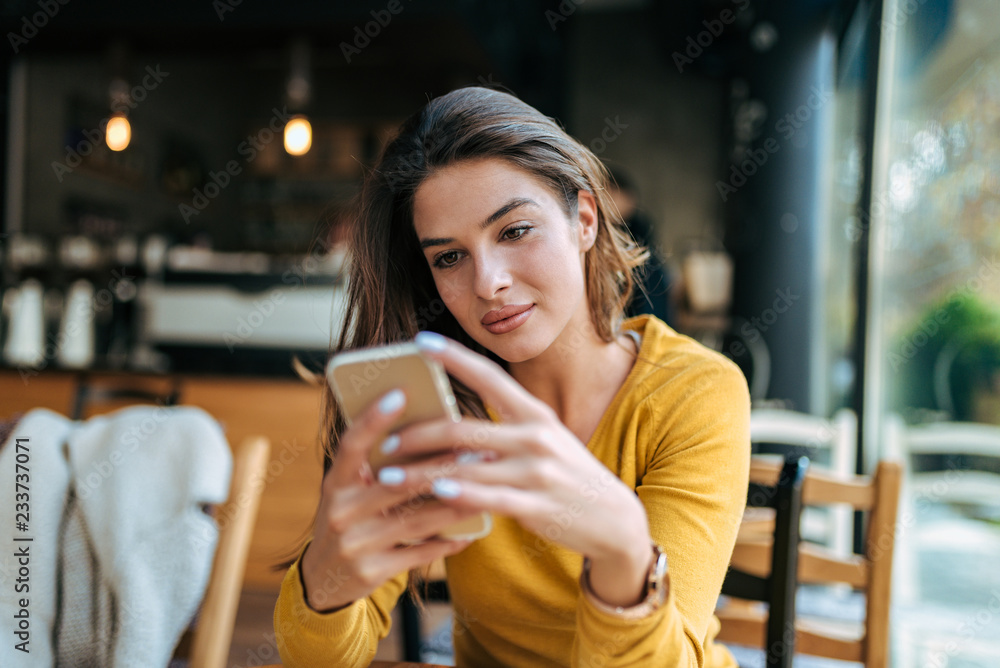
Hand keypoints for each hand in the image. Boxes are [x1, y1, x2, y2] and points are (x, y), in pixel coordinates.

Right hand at [299, 387, 483, 612]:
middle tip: (476, 449)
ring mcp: (355, 544)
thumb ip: (374, 466)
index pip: (351, 445)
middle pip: (397, 483)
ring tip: (486, 487)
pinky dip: (448, 541)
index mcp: (334, 483)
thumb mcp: (349, 491)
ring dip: (455, 503)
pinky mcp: (372, 572)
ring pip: (416, 519)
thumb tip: (425, 428)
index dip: (372, 419)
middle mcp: (341, 511)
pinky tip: (472, 532)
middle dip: (440, 466)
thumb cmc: (349, 520)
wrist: (324, 582)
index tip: (400, 393)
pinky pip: (420, 553)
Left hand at [375, 332, 651, 573]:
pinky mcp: (536, 506)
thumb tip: (451, 429)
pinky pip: (488, 499)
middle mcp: (536, 437)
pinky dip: (458, 495)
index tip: (419, 343)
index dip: (453, 357)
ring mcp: (537, 472)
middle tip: (384, 441)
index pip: (490, 376)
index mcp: (535, 414)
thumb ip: (505, 431)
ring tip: (387, 478)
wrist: (615, 520)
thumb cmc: (568, 477)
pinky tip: (434, 494)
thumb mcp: (545, 442)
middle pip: (463, 429)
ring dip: (421, 474)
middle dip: (417, 434)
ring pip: (466, 468)